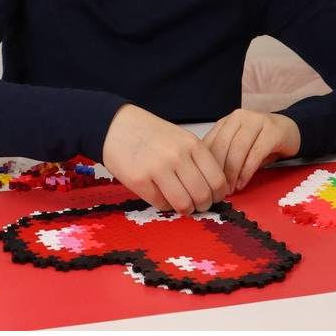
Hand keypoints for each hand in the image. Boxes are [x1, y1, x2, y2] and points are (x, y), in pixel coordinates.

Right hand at [102, 104, 226, 214]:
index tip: (213, 197)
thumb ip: (197, 160)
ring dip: (185, 209)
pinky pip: (162, 204)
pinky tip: (161, 195)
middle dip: (203, 206)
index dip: (218, 195)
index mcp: (192, 145)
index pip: (217, 180)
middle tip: (197, 205)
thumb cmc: (151, 135)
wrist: (116, 126)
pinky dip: (165, 205)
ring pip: (184, 204)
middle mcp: (178, 156)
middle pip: (203, 195)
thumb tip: (214, 189)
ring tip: (181, 204)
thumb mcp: (181, 139)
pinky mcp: (140, 181)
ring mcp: (158, 168)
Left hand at [202, 109, 300, 195]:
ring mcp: (257, 120)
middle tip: (220, 189)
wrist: (289, 130)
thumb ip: (225, 156)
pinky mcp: (273, 130)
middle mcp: (239, 117)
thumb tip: (209, 178)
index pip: (211, 142)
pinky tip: (243, 182)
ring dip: (233, 173)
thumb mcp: (239, 146)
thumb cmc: (261, 142)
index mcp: (227, 121)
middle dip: (219, 170)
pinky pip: (256, 152)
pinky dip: (247, 170)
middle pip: (223, 144)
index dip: (207, 165)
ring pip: (238, 148)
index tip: (208, 183)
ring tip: (232, 188)